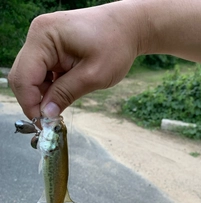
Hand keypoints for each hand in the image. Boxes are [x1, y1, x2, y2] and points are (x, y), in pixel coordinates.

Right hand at [8, 1, 143, 119]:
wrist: (127, 28)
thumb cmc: (115, 45)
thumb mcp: (93, 75)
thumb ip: (65, 94)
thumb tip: (45, 114)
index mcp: (44, 36)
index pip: (24, 78)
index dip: (30, 104)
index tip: (43, 124)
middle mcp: (38, 36)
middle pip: (22, 77)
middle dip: (34, 101)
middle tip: (51, 120)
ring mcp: (42, 42)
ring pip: (30, 77)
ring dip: (42, 95)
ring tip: (61, 105)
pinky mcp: (49, 49)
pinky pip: (41, 73)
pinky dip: (49, 88)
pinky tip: (63, 93)